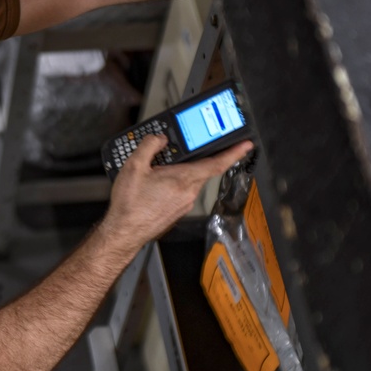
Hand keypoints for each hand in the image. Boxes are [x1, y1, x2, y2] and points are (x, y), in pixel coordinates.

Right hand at [101, 135, 252, 246]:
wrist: (124, 232)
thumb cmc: (130, 205)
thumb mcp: (134, 167)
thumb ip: (149, 146)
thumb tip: (160, 138)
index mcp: (183, 179)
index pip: (216, 163)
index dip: (233, 153)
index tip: (246, 145)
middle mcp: (188, 193)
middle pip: (201, 169)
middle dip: (195, 157)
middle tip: (180, 149)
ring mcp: (184, 204)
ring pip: (189, 180)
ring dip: (180, 171)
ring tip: (158, 169)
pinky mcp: (177, 211)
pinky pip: (182, 191)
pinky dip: (174, 183)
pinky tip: (156, 184)